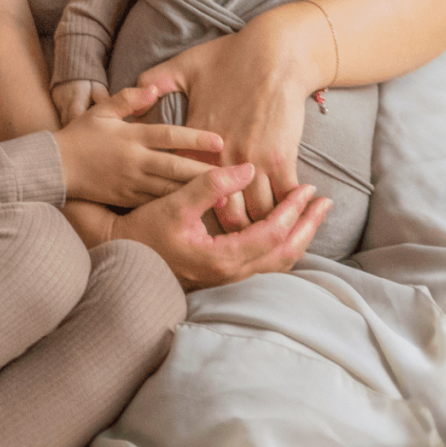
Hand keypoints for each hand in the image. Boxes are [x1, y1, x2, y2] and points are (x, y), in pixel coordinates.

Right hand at [53, 85, 222, 205]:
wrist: (55, 168)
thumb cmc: (80, 136)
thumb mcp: (101, 111)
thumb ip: (128, 99)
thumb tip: (153, 88)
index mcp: (131, 137)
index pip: (169, 137)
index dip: (196, 138)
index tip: (221, 141)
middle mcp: (134, 161)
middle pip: (176, 168)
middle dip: (206, 173)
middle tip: (234, 177)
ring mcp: (131, 182)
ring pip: (169, 190)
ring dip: (196, 193)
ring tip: (224, 198)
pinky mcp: (126, 198)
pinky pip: (156, 202)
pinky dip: (177, 205)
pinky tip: (195, 208)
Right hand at [102, 163, 328, 287]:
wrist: (121, 255)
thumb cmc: (144, 228)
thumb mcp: (175, 202)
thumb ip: (211, 185)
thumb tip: (246, 169)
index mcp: (222, 258)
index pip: (273, 234)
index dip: (294, 211)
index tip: (309, 189)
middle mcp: (230, 274)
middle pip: (284, 254)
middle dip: (308, 227)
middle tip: (324, 202)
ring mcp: (228, 278)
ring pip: (277, 262)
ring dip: (298, 236)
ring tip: (312, 213)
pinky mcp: (224, 274)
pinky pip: (265, 263)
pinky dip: (282, 244)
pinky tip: (287, 227)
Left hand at [133, 1, 328, 227]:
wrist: (274, 52)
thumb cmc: (230, 57)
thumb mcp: (184, 66)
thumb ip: (156, 81)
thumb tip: (138, 90)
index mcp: (193, 141)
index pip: (182, 188)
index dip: (185, 209)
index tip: (185, 223)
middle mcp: (220, 157)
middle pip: (219, 212)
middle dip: (223, 234)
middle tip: (225, 248)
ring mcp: (251, 160)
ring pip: (252, 212)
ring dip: (255, 226)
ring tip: (255, 241)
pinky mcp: (280, 157)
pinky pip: (282, 198)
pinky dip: (285, 210)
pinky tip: (286, 218)